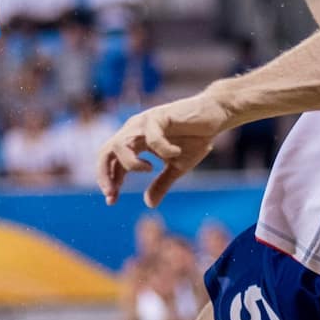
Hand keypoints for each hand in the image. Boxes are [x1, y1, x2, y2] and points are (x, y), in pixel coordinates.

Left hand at [96, 91, 231, 206]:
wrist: (214, 115)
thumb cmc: (195, 138)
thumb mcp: (177, 167)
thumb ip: (161, 183)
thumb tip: (149, 204)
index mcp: (135, 143)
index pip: (112, 162)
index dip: (108, 181)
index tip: (112, 201)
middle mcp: (135, 131)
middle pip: (105, 151)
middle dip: (105, 174)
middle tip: (113, 193)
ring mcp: (145, 122)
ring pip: (120, 144)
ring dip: (130, 162)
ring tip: (149, 170)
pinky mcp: (159, 115)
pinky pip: (152, 136)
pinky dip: (162, 149)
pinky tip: (175, 153)